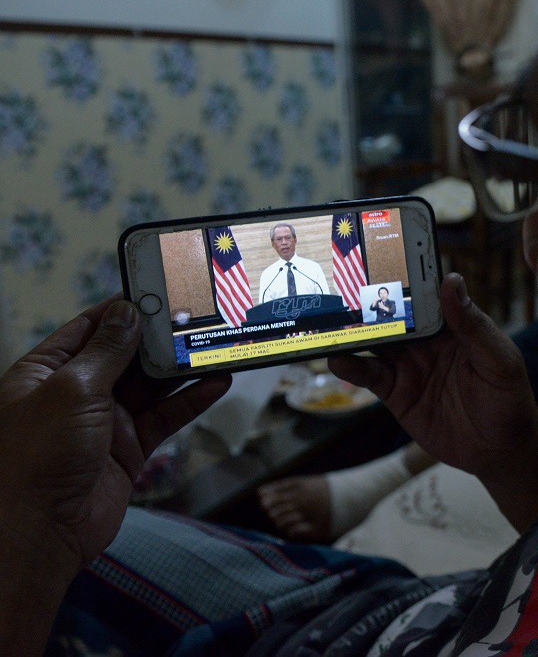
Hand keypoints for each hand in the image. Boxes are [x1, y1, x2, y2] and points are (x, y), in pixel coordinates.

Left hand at [0, 296, 230, 566]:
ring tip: (214, 343)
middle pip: (125, 355)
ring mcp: (104, 421)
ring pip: (150, 385)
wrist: (39, 531)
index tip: (160, 289)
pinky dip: (191, 401)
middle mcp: (75, 393)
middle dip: (159, 337)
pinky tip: (216, 383)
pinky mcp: (129, 448)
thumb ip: (107, 350)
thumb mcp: (72, 389)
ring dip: (180, 367)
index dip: (124, 309)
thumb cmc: (38, 454)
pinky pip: (164, 417)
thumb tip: (128, 312)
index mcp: (46, 372)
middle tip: (198, 314)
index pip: (89, 328)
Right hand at [329, 274, 537, 529]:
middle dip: (367, 301)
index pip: (424, 294)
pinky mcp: (396, 392)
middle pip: (392, 315)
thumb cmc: (509, 399)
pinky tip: (338, 359)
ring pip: (374, 342)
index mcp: (452, 325)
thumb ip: (473, 324)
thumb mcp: (498, 360)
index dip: (404, 275)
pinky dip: (352, 366)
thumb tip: (452, 281)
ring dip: (353, 332)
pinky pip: (369, 375)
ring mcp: (408, 366)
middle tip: (341, 287)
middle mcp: (426, 341)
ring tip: (331, 323)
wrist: (500, 451)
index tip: (380, 258)